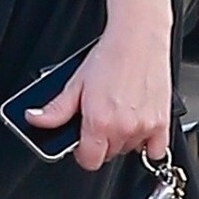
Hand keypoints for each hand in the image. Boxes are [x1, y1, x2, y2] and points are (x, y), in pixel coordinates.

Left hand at [25, 0, 173, 171]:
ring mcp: (145, 126)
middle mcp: (123, 128)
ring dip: (124, 139)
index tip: (83, 143)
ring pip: (130, 150)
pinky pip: (156, 150)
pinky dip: (149, 144)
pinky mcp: (162, 122)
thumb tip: (35, 120)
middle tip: (101, 119)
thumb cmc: (110, 56)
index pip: (89, 161)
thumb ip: (55, 109)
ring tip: (120, 114)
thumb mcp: (75, 83)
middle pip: (109, 155)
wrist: (138, 37)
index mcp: (99, 122)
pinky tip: (139, 127)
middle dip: (102, 142)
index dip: (83, 153)